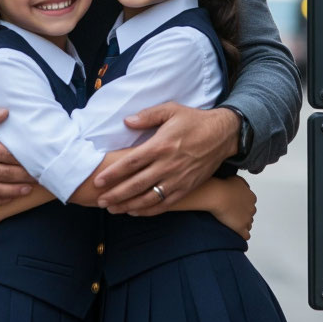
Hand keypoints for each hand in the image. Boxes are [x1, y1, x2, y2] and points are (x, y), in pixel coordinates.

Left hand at [94, 104, 238, 214]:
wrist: (223, 135)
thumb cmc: (194, 120)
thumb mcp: (171, 109)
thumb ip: (147, 115)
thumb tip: (126, 121)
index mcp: (161, 145)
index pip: (132, 162)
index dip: (114, 173)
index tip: (98, 181)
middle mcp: (168, 165)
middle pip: (137, 184)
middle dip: (116, 194)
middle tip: (100, 200)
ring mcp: (178, 179)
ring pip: (149, 198)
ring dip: (129, 205)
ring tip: (112, 209)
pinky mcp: (187, 188)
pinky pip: (165, 204)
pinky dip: (149, 210)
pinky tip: (135, 211)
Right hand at [212, 176, 256, 240]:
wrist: (217, 195)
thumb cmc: (224, 186)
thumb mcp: (236, 179)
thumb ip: (243, 184)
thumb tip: (245, 187)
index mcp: (251, 197)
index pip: (250, 204)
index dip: (242, 205)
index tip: (234, 205)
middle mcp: (252, 208)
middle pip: (249, 214)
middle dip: (242, 215)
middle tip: (231, 213)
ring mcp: (247, 219)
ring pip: (248, 224)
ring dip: (241, 224)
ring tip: (230, 223)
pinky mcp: (241, 228)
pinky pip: (246, 235)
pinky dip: (241, 235)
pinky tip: (235, 233)